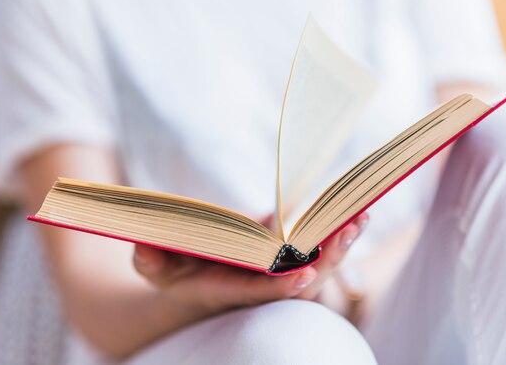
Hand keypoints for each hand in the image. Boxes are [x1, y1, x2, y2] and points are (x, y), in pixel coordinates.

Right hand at [132, 212, 368, 321]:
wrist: (193, 279)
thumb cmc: (174, 270)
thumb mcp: (156, 266)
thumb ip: (150, 260)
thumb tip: (144, 248)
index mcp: (227, 290)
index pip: (257, 293)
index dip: (279, 287)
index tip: (303, 276)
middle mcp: (258, 287)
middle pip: (299, 282)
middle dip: (325, 261)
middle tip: (346, 232)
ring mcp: (276, 273)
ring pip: (316, 267)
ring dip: (339, 244)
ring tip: (361, 217)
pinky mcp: (287, 256)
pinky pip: (317, 249)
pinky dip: (337, 233)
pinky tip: (359, 212)